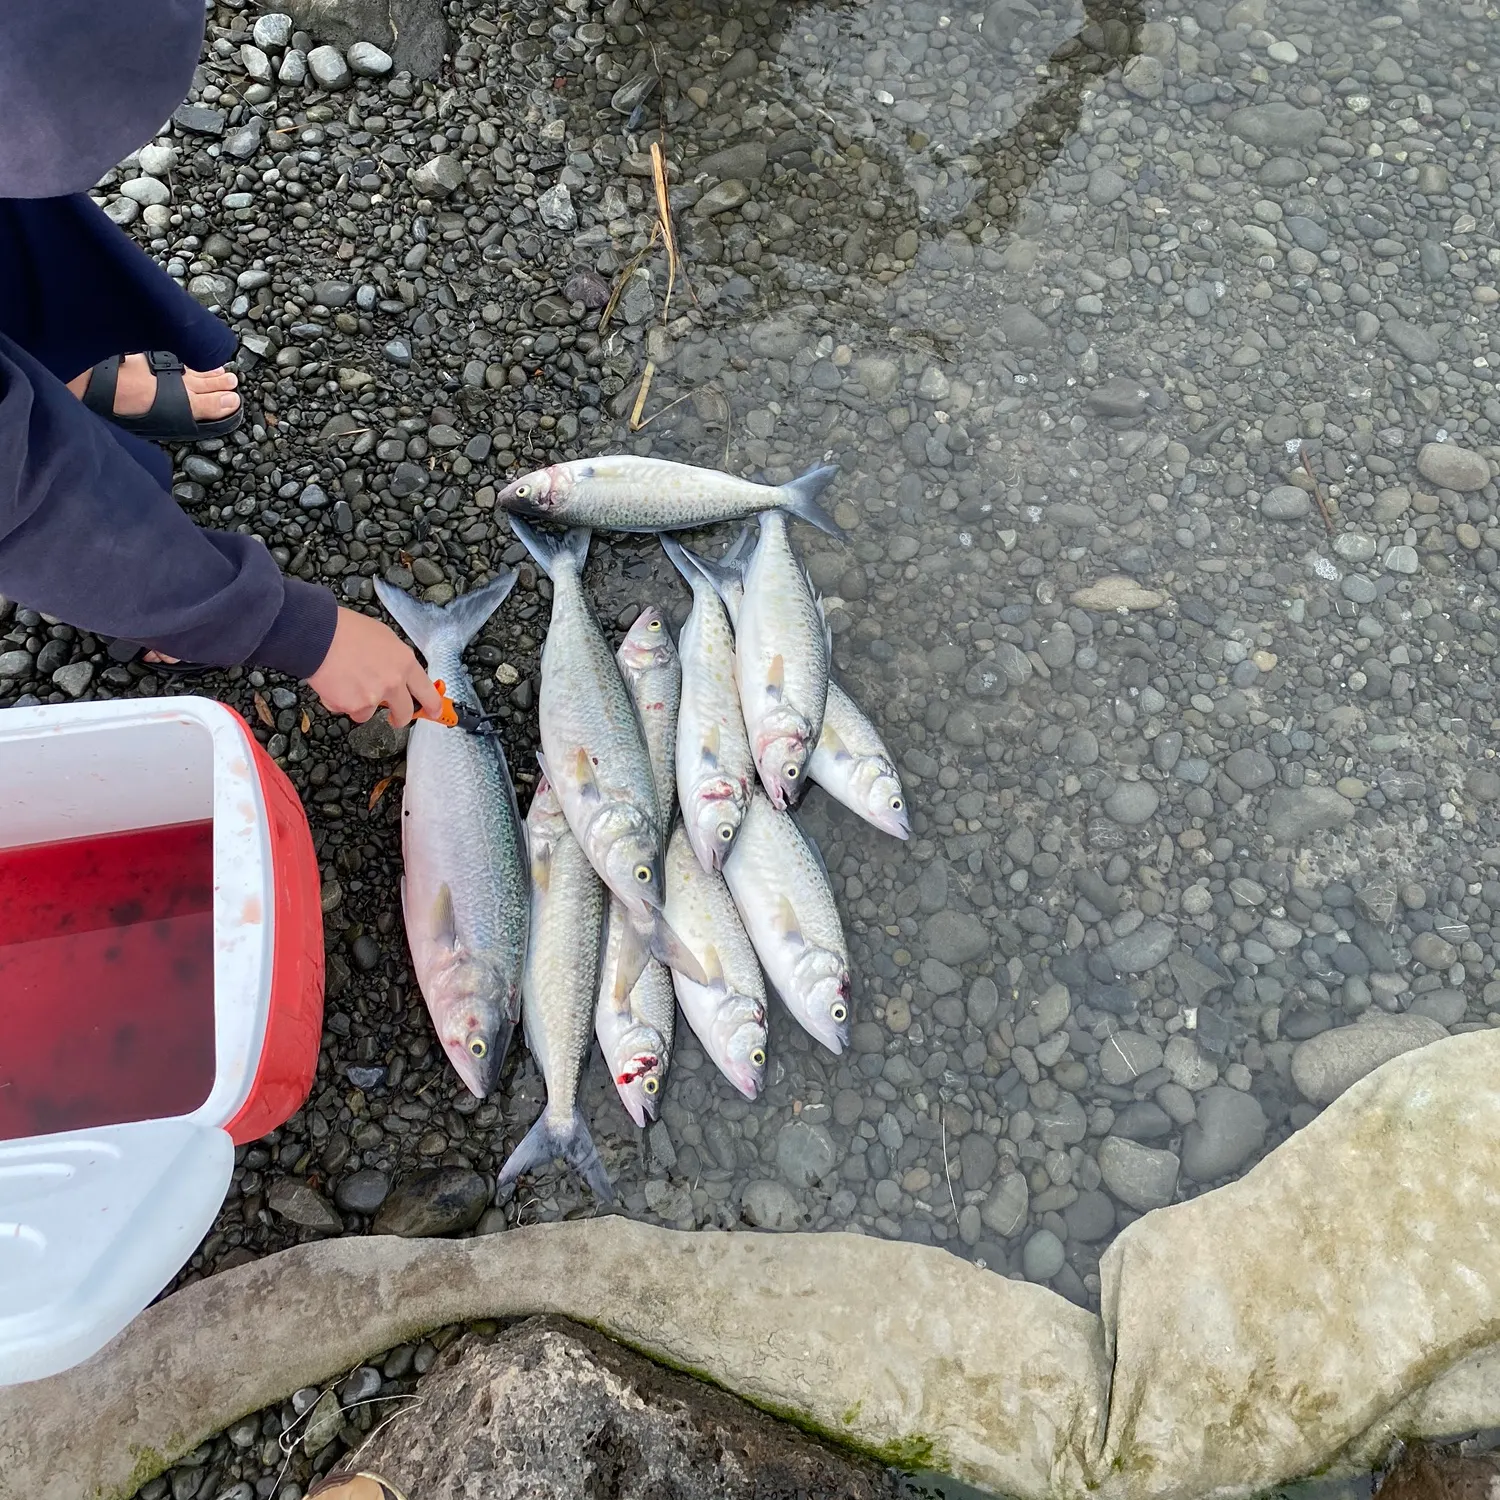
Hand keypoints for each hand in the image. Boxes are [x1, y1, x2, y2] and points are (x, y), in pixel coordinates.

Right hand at [306, 607, 443, 727]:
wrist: (318, 635)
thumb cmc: (347, 630)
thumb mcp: (384, 638)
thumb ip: (395, 661)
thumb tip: (399, 676)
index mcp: (404, 663)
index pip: (426, 691)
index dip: (433, 705)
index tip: (436, 713)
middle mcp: (392, 683)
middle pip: (404, 712)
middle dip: (400, 717)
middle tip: (395, 717)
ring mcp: (372, 697)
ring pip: (369, 713)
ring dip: (360, 704)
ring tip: (347, 682)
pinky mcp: (351, 706)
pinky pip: (347, 710)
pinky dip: (340, 701)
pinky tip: (334, 683)